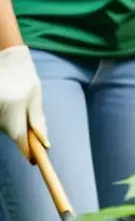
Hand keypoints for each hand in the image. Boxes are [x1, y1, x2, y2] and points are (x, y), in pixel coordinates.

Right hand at [0, 45, 48, 159]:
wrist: (7, 60)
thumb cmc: (25, 76)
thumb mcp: (35, 95)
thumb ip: (37, 118)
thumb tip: (43, 141)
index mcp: (15, 105)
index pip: (19, 136)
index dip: (27, 150)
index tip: (34, 160)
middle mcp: (0, 110)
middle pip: (12, 132)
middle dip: (22, 134)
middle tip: (33, 131)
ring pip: (6, 127)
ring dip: (14, 124)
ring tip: (18, 105)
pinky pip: (0, 121)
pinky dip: (7, 119)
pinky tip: (11, 105)